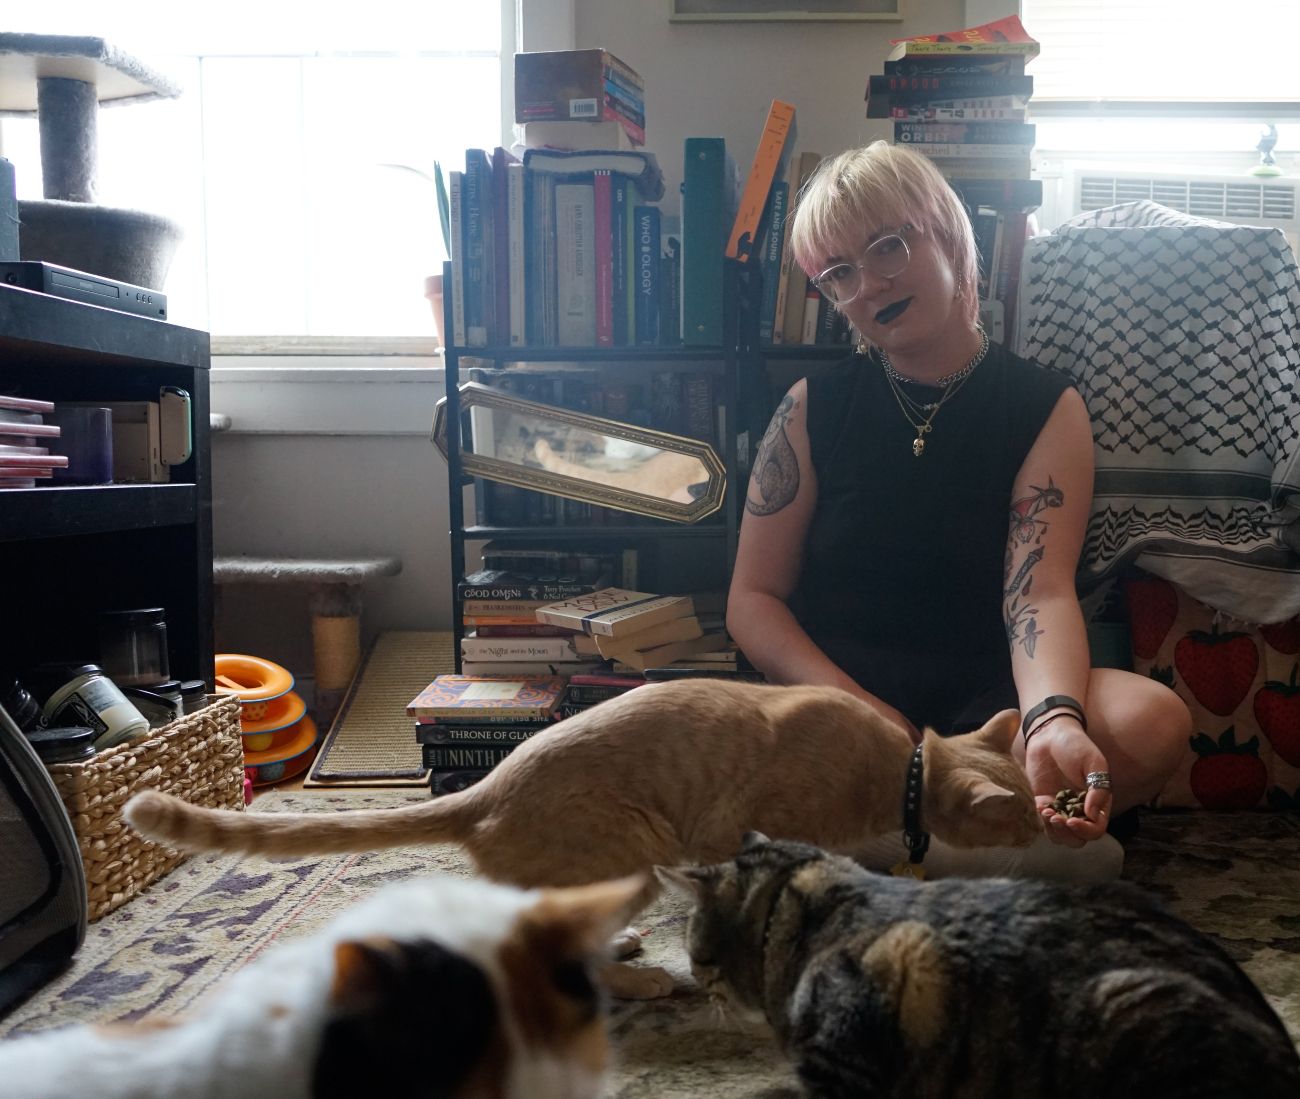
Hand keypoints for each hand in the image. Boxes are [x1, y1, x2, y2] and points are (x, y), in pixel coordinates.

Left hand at [1023, 717, 1112, 847]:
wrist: (1049, 734)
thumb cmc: (1076, 745)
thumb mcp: (1094, 763)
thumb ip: (1098, 789)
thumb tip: (1092, 815)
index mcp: (1097, 803)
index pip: (1096, 829)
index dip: (1086, 830)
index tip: (1073, 821)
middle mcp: (1080, 810)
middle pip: (1077, 838)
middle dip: (1068, 834)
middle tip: (1057, 819)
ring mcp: (1061, 808)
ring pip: (1060, 835)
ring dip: (1054, 831)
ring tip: (1047, 814)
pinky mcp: (1043, 802)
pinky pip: (1043, 822)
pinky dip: (1041, 821)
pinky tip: (1039, 808)